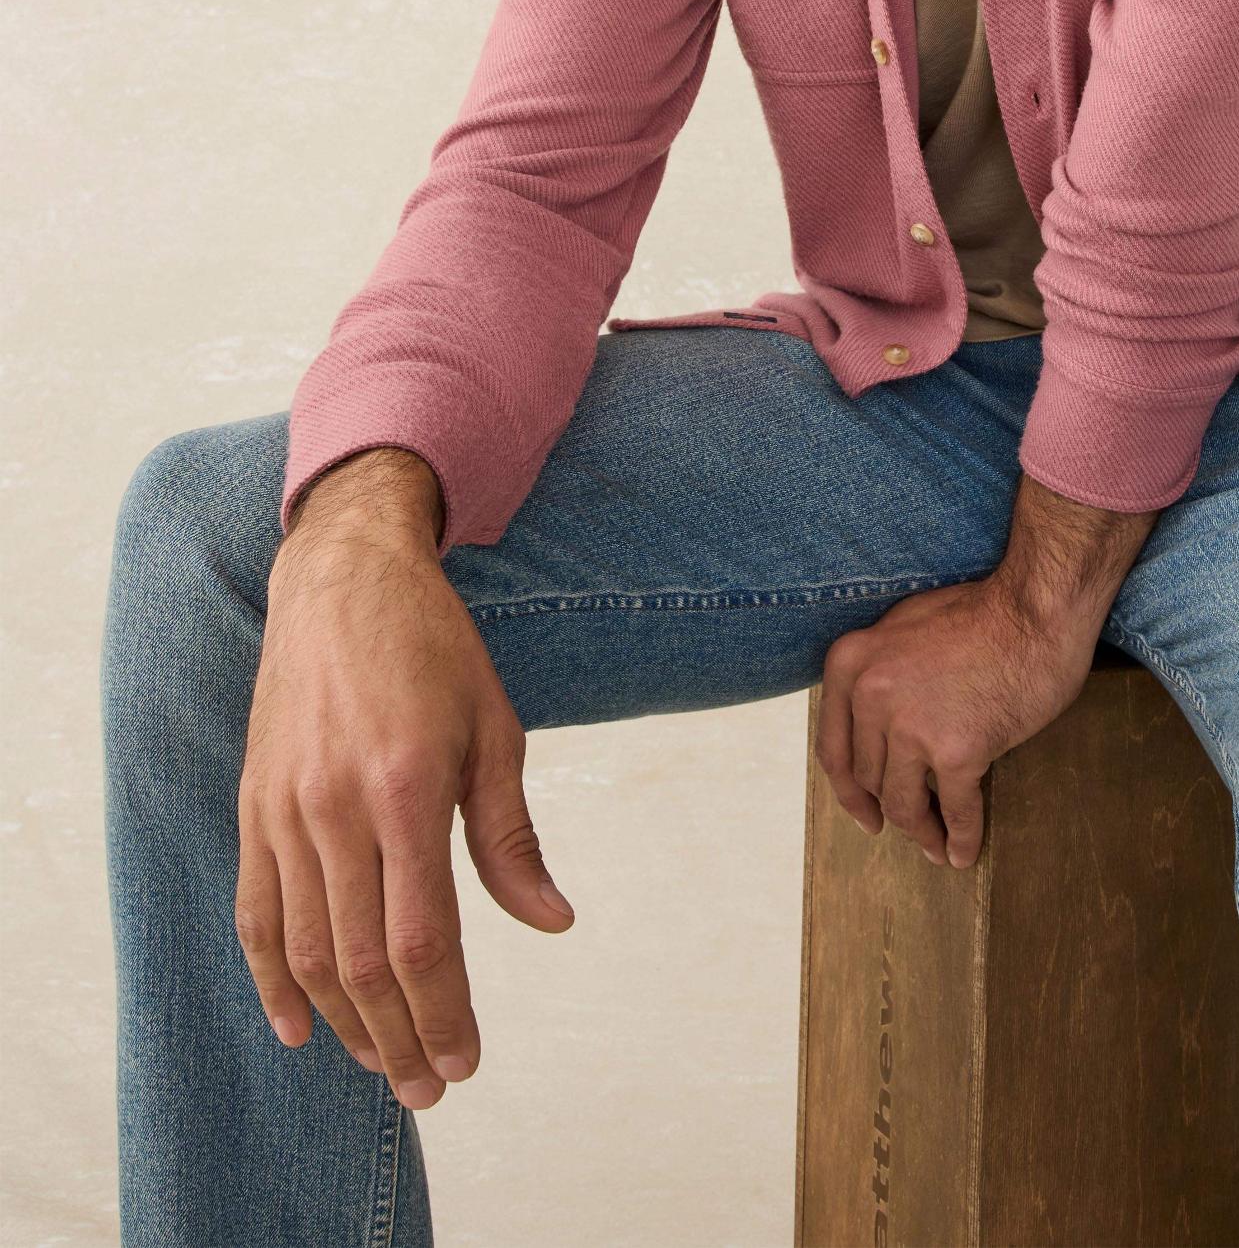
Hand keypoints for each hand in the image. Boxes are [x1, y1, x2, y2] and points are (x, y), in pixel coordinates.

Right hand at [235, 456, 575, 1110]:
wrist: (343, 579)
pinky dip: (272, 978)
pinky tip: (299, 1026)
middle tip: (430, 1089)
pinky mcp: (255, 806)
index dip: (444, 1013)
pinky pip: (255, 912)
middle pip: (361, 962)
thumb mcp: (495, 728)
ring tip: (384, 1066)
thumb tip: (553, 921)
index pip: (422, 939)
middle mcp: (336, 808)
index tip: (465, 1061)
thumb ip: (512, 836)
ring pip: (306, 950)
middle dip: (399, 1038)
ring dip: (344, 1024)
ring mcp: (285, 810)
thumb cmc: (433, 648)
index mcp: (407, 788)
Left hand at [814, 573, 1102, 871]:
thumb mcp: (905, 628)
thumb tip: (871, 728)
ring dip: (921, 832)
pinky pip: (954, 810)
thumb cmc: (982, 614)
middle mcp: (870, 695)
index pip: (833, 747)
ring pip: (904, 803)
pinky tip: (965, 853)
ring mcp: (911, 725)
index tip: (864, 814)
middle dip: (890, 811)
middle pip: (869, 779)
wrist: (1036, 610)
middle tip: (911, 828)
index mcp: (851, 664)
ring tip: (937, 848)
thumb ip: (879, 673)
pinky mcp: (956, 750)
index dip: (849, 791)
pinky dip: (961, 838)